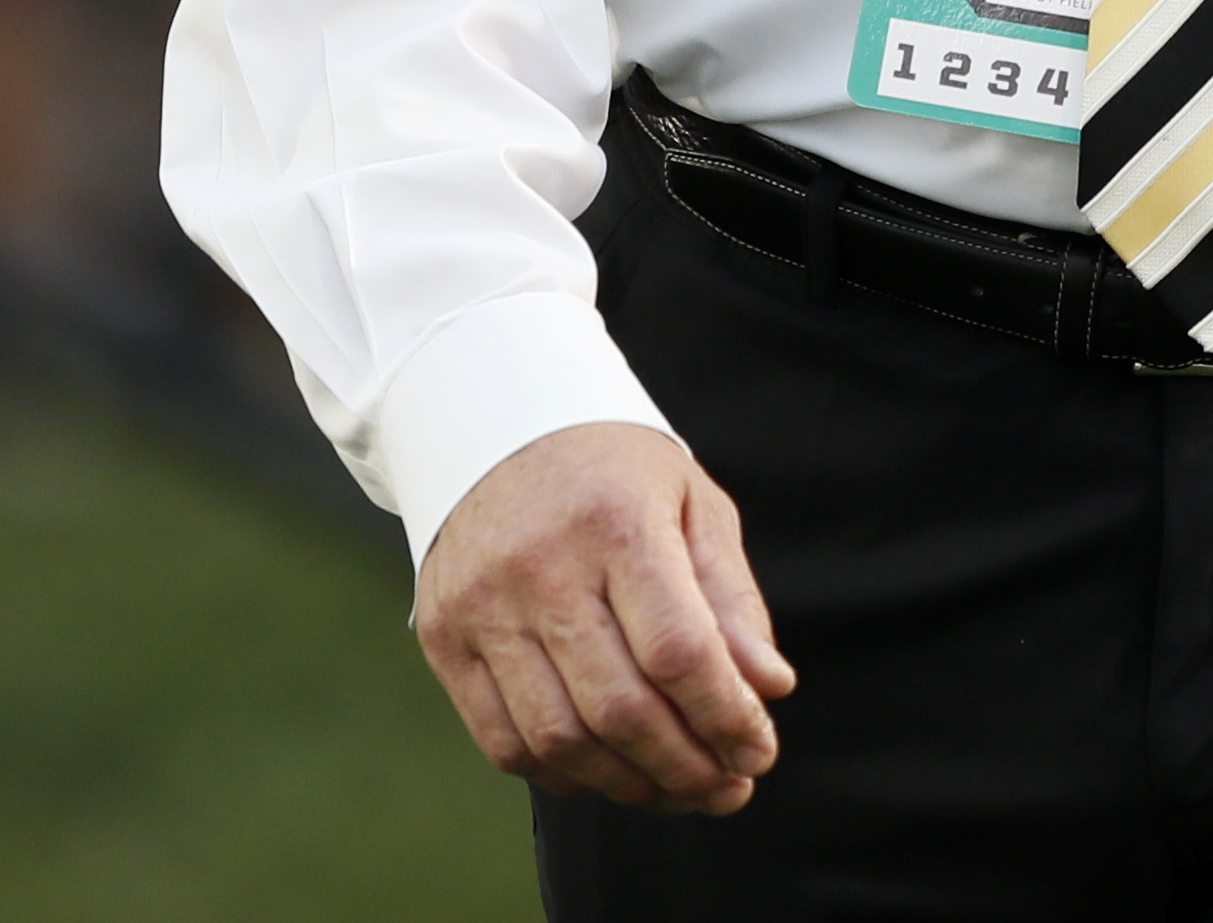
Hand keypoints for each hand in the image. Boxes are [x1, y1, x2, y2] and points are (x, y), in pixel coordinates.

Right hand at [411, 421, 795, 813]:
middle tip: (727, 789)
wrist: (495, 421)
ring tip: (677, 790)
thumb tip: (769, 690)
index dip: (726, 718)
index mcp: (616, 521)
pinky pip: (504, 741)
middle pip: (620, 707)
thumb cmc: (614, 470)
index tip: (759, 751)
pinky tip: (607, 770)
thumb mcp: (692, 504)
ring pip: (560, 739)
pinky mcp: (442, 636)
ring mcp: (481, 605)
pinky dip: (563, 774)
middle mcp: (540, 566)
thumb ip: (731, 599)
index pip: (678, 651)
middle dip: (686, 768)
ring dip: (629, 785)